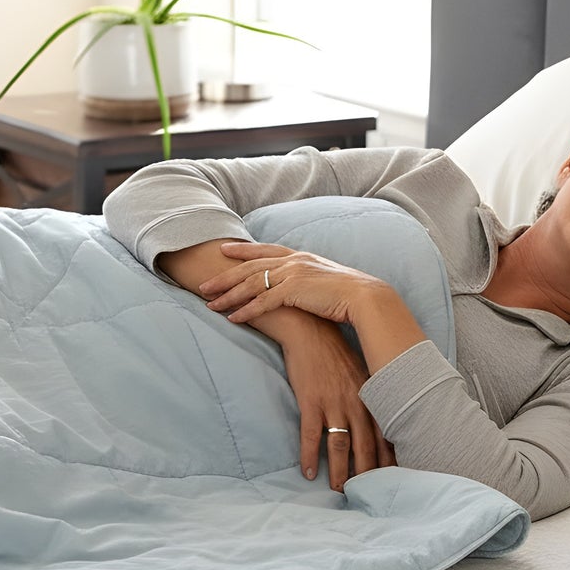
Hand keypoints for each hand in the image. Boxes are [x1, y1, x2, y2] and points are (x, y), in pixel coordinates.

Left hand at [198, 241, 387, 328]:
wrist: (364, 298)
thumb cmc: (349, 294)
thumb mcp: (325, 280)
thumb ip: (309, 280)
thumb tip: (302, 288)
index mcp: (301, 256)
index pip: (265, 250)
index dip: (242, 251)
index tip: (224, 250)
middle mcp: (293, 261)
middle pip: (250, 267)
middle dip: (225, 276)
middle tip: (204, 284)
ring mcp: (292, 275)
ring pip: (251, 284)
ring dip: (228, 295)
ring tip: (210, 304)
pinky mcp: (293, 292)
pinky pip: (262, 302)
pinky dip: (246, 311)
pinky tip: (232, 319)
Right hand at [271, 314, 396, 488]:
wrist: (310, 330)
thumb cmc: (335, 353)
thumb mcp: (361, 372)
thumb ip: (370, 395)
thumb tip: (377, 417)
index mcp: (371, 396)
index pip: (385, 434)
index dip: (389, 458)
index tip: (394, 478)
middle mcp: (356, 403)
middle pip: (366, 446)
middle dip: (368, 472)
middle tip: (369, 494)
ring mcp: (334, 403)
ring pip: (341, 445)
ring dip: (341, 471)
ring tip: (340, 490)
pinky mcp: (311, 401)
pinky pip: (311, 435)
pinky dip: (310, 456)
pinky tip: (308, 472)